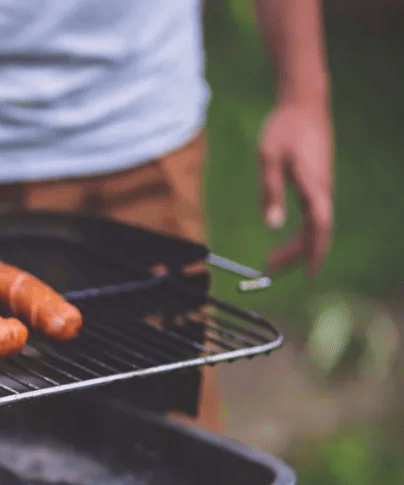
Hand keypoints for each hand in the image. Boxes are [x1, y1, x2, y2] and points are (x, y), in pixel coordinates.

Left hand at [259, 101, 333, 275]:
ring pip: (314, 224)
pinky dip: (302, 230)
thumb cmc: (285, 128)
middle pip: (315, 231)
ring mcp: (322, 185)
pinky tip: (287, 237)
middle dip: (296, 254)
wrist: (304, 103)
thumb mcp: (269, 159)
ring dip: (297, 245)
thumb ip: (270, 191)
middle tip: (270, 268)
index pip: (318, 228)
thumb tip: (271, 225)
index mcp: (314, 186)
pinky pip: (313, 214)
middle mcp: (323, 189)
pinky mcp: (317, 181)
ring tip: (273, 259)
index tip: (309, 273)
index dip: (314, 252)